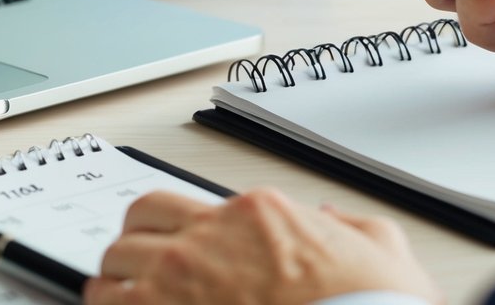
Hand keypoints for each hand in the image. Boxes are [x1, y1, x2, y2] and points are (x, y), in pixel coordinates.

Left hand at [84, 189, 442, 304]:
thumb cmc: (371, 302)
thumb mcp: (381, 246)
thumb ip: (350, 225)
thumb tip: (331, 217)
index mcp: (258, 212)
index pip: (187, 201)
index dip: (174, 228)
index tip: (176, 247)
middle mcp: (210, 236)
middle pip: (137, 223)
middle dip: (135, 246)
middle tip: (138, 267)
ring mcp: (181, 281)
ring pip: (113, 265)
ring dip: (114, 283)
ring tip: (121, 299)